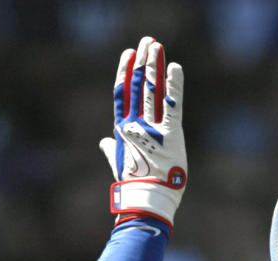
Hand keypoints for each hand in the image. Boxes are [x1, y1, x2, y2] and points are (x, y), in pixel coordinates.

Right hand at [100, 36, 185, 231]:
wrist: (146, 202)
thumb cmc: (133, 187)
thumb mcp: (119, 165)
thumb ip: (111, 150)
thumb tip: (103, 142)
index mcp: (122, 130)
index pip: (121, 94)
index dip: (124, 72)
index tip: (128, 54)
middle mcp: (135, 125)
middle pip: (136, 86)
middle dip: (142, 61)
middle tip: (147, 41)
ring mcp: (152, 128)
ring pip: (151, 90)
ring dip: (154, 66)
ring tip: (156, 46)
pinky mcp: (170, 134)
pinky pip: (172, 105)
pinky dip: (174, 85)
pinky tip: (174, 67)